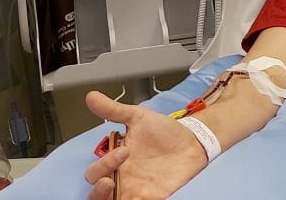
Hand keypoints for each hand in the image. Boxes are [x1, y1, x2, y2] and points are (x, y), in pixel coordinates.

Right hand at [83, 91, 208, 199]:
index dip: (103, 164)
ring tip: (119, 193)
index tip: (124, 150)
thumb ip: (114, 110)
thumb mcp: (138, 117)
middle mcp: (123, 179)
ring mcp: (138, 190)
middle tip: (109, 181)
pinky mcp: (156, 196)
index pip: (94, 172)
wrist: (193, 140)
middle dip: (97, 190)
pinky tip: (143, 197)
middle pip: (97, 194)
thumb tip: (92, 97)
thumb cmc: (165, 131)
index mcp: (115, 162)